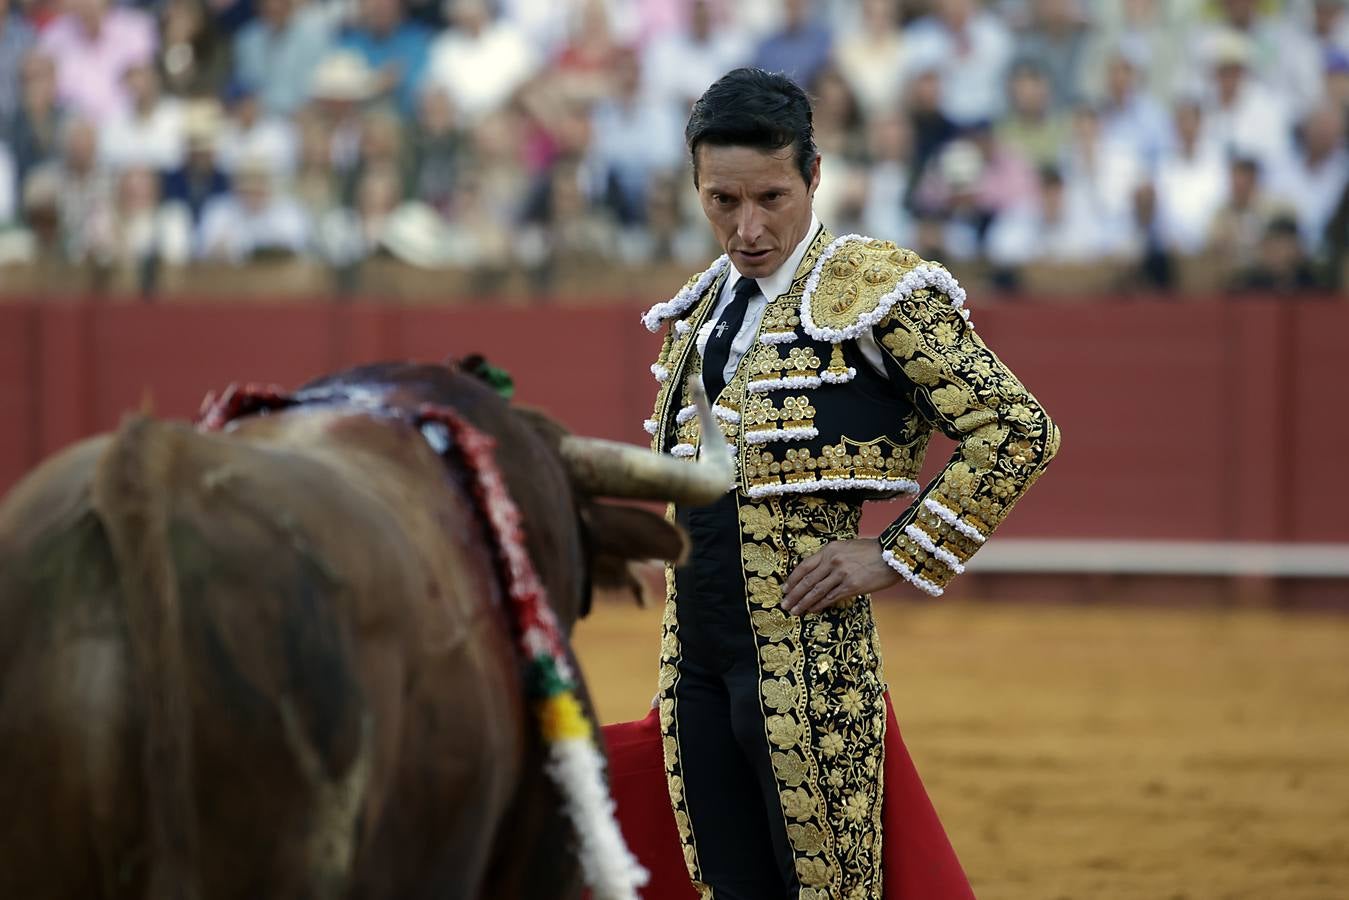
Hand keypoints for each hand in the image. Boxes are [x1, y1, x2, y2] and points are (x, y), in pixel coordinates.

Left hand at [782, 539, 899, 616]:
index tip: (784, 589)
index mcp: (829, 549)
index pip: (804, 566)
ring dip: (803, 603)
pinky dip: (819, 605)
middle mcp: (832, 560)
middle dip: (793, 594)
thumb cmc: (870, 551)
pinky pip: (830, 598)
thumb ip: (830, 558)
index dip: (792, 579)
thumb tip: (816, 574)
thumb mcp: (846, 548)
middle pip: (807, 581)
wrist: (892, 555)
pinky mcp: (851, 586)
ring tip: (794, 611)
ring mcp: (841, 574)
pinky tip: (812, 610)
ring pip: (816, 591)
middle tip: (784, 604)